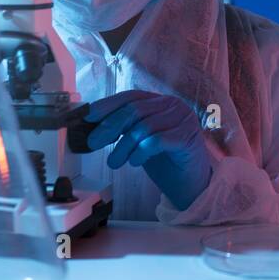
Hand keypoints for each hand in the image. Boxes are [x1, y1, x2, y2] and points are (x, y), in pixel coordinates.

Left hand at [83, 90, 213, 209]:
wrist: (190, 183)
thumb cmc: (164, 160)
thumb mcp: (138, 139)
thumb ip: (122, 128)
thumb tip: (92, 126)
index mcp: (160, 102)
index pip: (130, 96)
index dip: (107, 105)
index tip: (88, 116)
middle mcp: (173, 105)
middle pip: (135, 110)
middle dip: (109, 126)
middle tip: (93, 143)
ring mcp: (184, 120)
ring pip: (144, 126)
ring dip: (123, 146)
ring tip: (114, 162)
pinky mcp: (188, 137)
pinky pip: (157, 140)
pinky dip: (141, 152)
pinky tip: (134, 162)